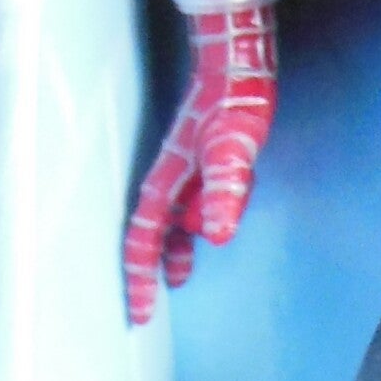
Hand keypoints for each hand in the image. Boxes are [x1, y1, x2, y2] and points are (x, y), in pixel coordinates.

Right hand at [125, 11, 276, 324]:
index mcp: (168, 181)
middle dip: (149, 270)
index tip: (140, 310)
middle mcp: (172, 181)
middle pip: (154, 235)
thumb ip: (225, 190)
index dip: (140, 274)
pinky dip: (197, 225)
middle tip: (149, 306)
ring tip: (179, 277)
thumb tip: (217, 236)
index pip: (146, 238)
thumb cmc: (234, 106)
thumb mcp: (233, 149)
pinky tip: (207, 234)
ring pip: (174, 222)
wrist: (240, 70)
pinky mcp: (205, 166)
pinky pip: (195, 205)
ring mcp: (187, 173)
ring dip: (175, 249)